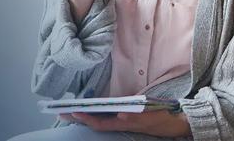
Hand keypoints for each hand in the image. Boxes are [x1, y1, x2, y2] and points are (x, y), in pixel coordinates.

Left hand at [58, 110, 190, 136]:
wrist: (172, 122)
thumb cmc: (159, 118)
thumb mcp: (148, 117)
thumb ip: (134, 117)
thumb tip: (119, 115)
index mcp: (122, 124)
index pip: (99, 123)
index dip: (86, 118)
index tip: (73, 111)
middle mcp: (118, 123)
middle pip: (95, 121)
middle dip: (79, 117)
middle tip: (62, 111)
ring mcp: (121, 120)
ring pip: (99, 119)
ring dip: (85, 115)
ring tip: (71, 109)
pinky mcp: (125, 116)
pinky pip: (106, 116)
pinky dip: (96, 112)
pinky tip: (91, 108)